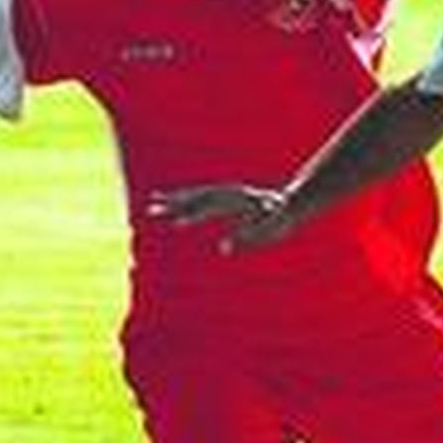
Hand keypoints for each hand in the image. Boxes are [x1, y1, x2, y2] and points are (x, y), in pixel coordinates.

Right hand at [146, 183, 299, 251]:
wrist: (290, 205)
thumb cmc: (281, 219)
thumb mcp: (268, 229)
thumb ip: (248, 237)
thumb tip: (222, 248)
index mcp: (236, 200)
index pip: (209, 208)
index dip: (191, 215)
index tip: (174, 223)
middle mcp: (227, 194)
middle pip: (196, 198)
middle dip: (174, 206)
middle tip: (152, 212)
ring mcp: (225, 195)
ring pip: (195, 197)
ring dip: (174, 202)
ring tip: (152, 207)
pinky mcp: (224, 200)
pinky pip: (200, 200)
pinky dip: (184, 201)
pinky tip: (171, 206)